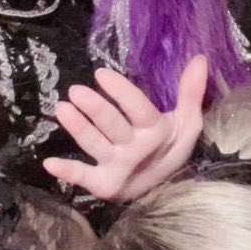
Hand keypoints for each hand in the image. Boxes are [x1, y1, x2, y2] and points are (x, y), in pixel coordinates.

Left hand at [41, 57, 207, 201]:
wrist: (165, 190)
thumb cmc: (170, 150)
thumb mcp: (187, 124)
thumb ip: (191, 92)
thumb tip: (200, 58)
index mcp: (156, 133)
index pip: (138, 109)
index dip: (120, 91)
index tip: (101, 74)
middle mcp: (136, 150)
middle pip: (113, 126)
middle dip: (95, 109)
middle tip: (75, 91)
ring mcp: (118, 168)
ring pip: (95, 145)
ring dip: (78, 128)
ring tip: (61, 108)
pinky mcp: (103, 184)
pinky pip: (84, 178)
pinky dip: (68, 172)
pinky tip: (49, 163)